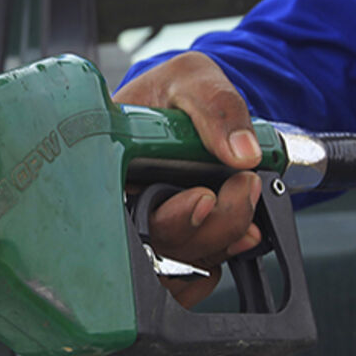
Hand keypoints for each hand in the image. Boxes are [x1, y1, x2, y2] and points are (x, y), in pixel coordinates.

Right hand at [114, 51, 262, 306]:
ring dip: (224, 239)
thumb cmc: (171, 92)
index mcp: (110, 169)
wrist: (187, 107)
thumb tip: (243, 153)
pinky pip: (191, 279)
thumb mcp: (191, 77)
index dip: (168, 217)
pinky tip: (237, 234)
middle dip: (210, 226)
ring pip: (180, 265)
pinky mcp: (174, 242)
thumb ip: (216, 106)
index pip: (124, 216)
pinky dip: (221, 260)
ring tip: (245, 195)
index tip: (203, 197)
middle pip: (157, 247)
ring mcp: (147, 229)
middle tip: (241, 187)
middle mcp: (122, 207)